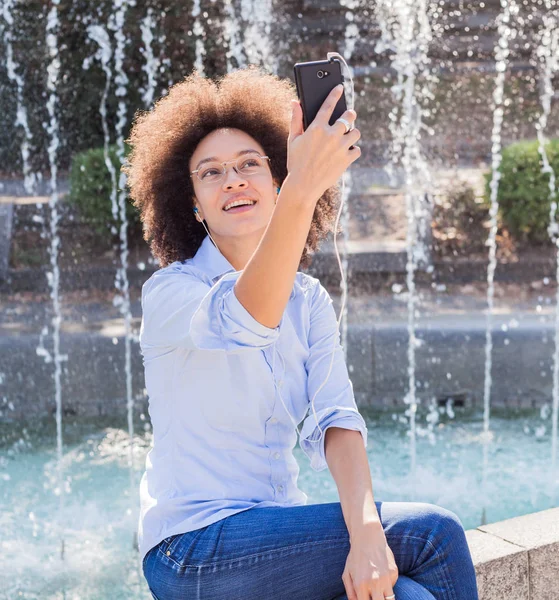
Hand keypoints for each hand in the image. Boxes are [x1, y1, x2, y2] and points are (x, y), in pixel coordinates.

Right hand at [286, 85, 360, 200]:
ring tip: (347, 138)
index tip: (340, 88)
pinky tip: (347, 153)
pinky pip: (357, 150)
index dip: (335, 94)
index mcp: (316, 127)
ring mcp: (341, 147)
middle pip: (348, 116)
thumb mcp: (293, 140)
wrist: (303, 186)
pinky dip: (353, 151)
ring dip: (352, 134)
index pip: (329, 105)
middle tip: (349, 116)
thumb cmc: (296, 163)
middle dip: (350, 114)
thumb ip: (296, 120)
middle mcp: (331, 134)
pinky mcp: (347, 159)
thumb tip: (295, 102)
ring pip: (356, 133)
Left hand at [342, 525, 398, 599]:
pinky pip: (392, 585)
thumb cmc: (355, 557)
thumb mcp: (347, 574)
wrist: (368, 537)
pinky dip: (388, 584)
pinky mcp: (394, 573)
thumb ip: (350, 593)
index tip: (367, 599)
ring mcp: (386, 578)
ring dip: (385, 597)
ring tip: (379, 591)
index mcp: (360, 585)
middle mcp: (374, 583)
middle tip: (374, 596)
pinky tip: (382, 574)